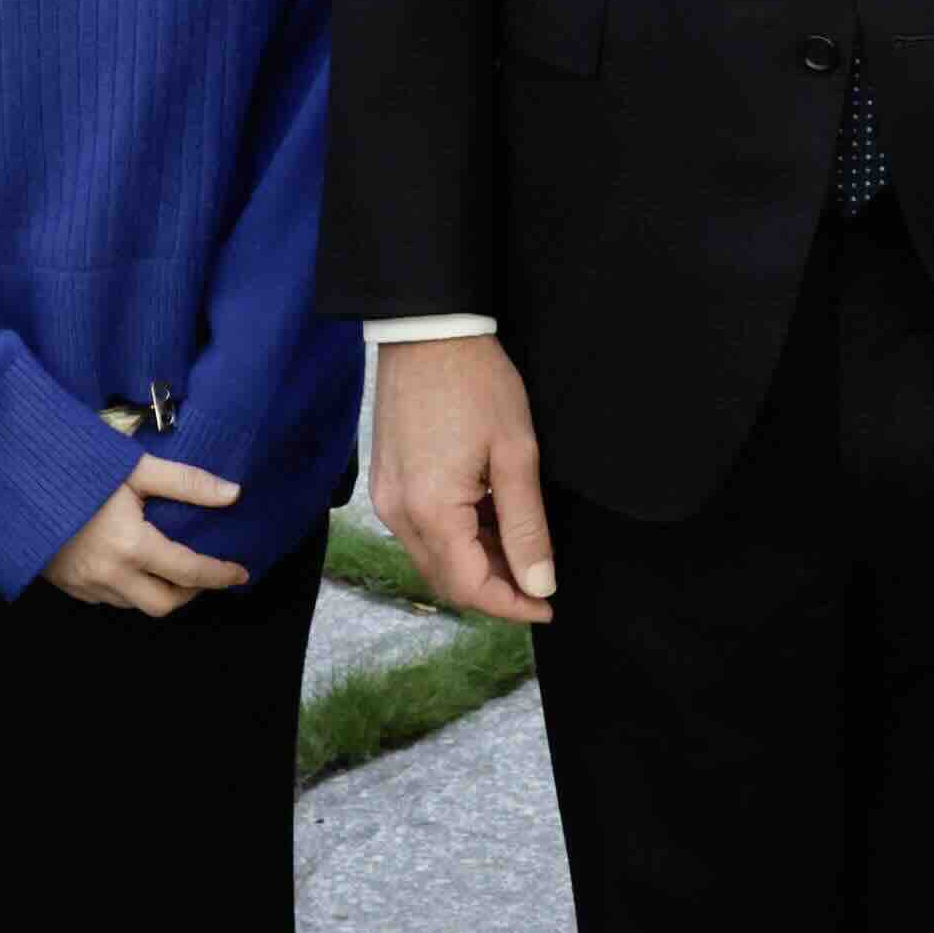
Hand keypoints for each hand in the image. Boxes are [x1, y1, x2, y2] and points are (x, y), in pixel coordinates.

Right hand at [44, 456, 253, 616]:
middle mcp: (109, 575)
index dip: (219, 574)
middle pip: (164, 604)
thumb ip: (186, 482)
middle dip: (190, 592)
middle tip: (204, 572)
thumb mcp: (134, 467)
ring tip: (169, 566)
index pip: (188, 572)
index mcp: (130, 546)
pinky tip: (130, 564)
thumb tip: (233, 494)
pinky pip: (108, 599)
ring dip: (158, 591)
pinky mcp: (67, 587)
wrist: (13, 480)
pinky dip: (128, 588)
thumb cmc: (75, 467)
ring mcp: (85, 585)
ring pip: (135, 604)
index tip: (240, 572)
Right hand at [369, 332, 557, 624]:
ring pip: (434, 557)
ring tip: (518, 543)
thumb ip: (526, 526)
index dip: (512, 604)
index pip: (471, 586)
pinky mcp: (385, 481)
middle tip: (539, 579)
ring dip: (476, 562)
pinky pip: (421, 530)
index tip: (548, 604)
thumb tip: (540, 583)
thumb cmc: (475, 381)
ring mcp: (387, 497)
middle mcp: (398, 513)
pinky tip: (487, 517)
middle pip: (447, 579)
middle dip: (495, 588)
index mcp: (431, 510)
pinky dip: (456, 537)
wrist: (427, 328)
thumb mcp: (515, 453)